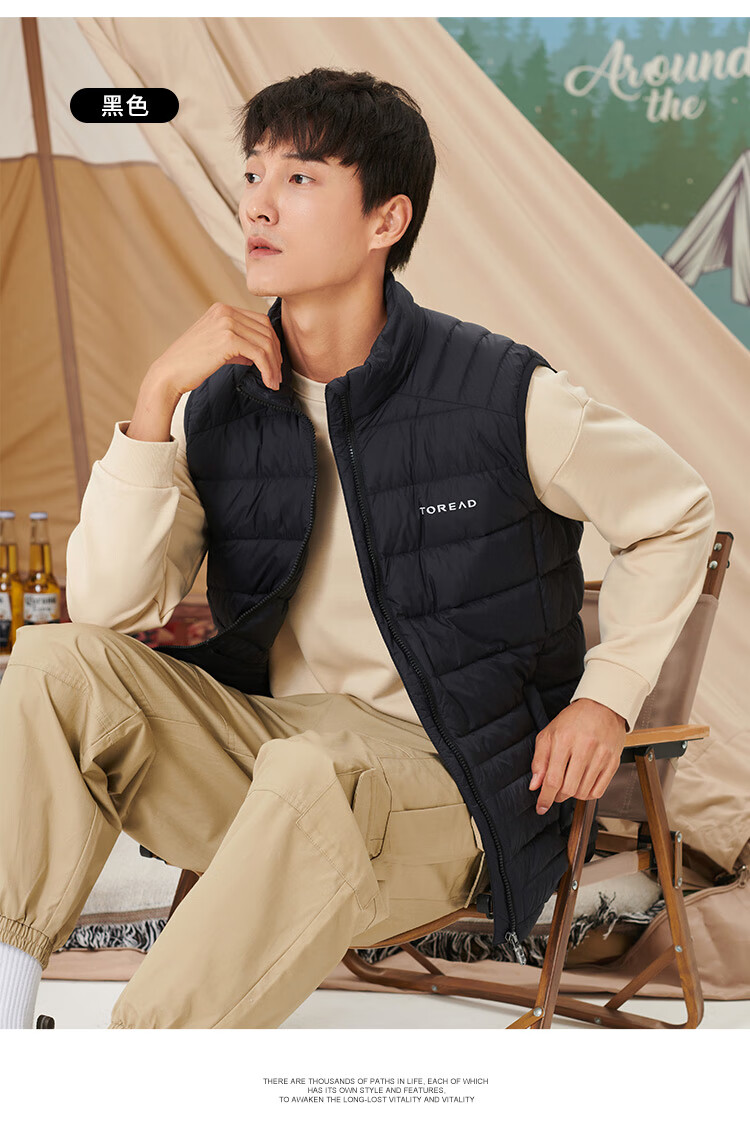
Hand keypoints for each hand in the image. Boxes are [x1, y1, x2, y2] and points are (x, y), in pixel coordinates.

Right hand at [149, 302, 282, 395]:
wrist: (169, 373)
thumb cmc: (190, 364)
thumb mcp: (216, 347)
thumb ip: (237, 346)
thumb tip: (258, 355)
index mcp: (222, 309)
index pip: (260, 321)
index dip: (273, 342)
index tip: (275, 362)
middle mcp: (225, 311)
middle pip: (266, 330)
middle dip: (276, 355)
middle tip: (278, 375)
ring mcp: (226, 323)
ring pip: (265, 343)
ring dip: (274, 365)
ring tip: (274, 382)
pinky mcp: (227, 339)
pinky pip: (259, 354)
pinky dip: (268, 369)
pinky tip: (268, 382)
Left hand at [528, 698, 626, 814]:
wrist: (603, 705)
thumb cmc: (574, 719)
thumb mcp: (549, 734)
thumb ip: (539, 760)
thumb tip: (535, 785)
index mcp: (564, 740)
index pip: (553, 779)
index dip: (545, 797)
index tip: (541, 807)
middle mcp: (584, 748)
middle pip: (568, 788)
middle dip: (557, 797)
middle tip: (554, 794)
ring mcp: (601, 756)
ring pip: (583, 792)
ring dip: (572, 795)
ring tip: (568, 785)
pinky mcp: (613, 761)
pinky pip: (599, 790)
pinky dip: (588, 794)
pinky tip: (582, 785)